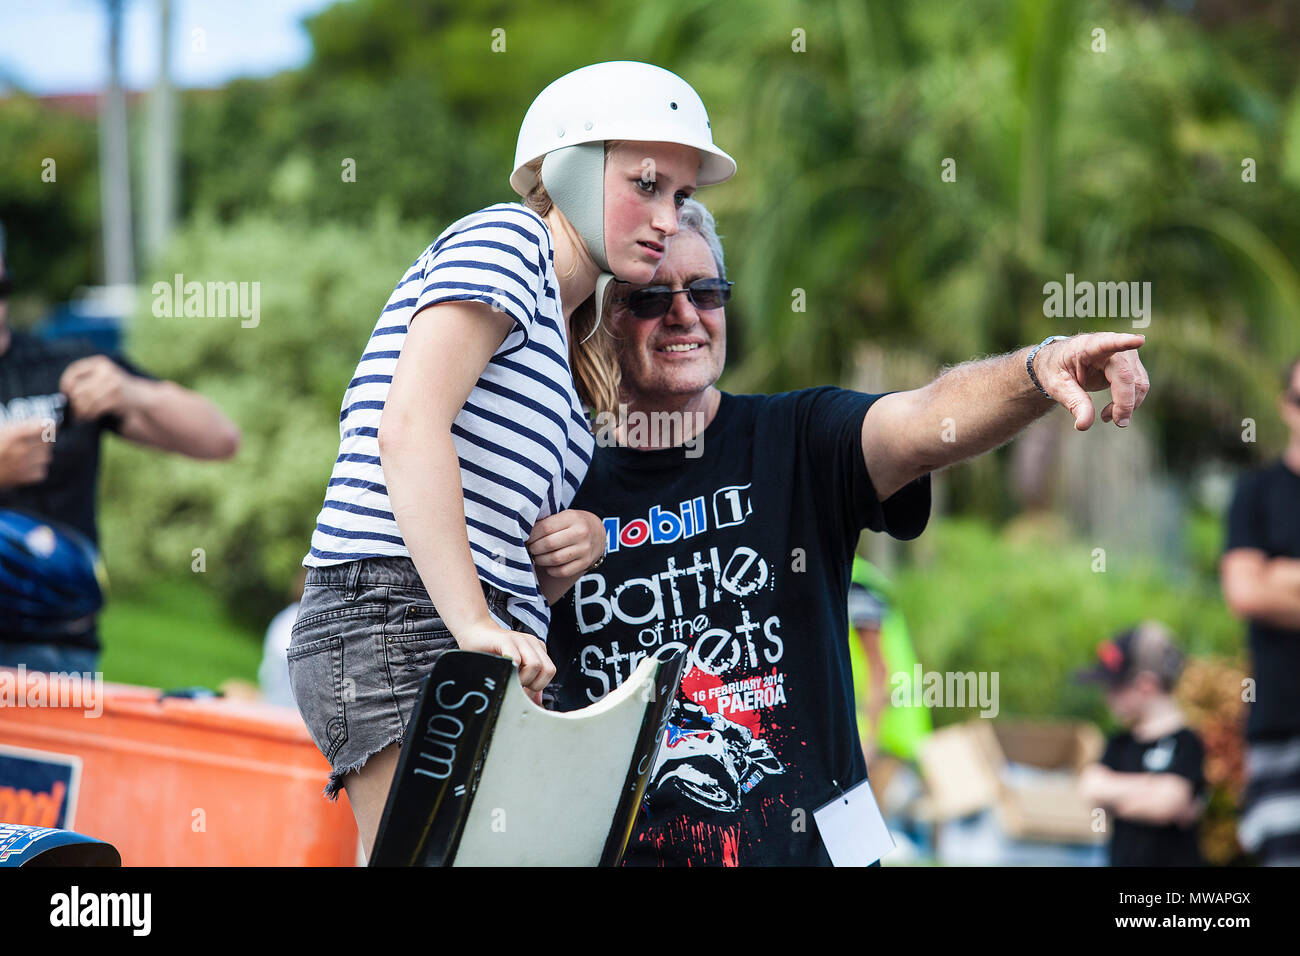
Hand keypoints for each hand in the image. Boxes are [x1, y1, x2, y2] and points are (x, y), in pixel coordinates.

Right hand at [0, 419, 53, 486]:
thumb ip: (22, 426)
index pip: (44, 426)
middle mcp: (22, 449)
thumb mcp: (4, 431)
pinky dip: (36, 468)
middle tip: (33, 441)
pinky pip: (41, 471)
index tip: (51, 425)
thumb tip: (44, 424)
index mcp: (15, 434)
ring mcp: (24, 465)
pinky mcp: (24, 478)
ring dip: (40, 454)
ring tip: (27, 454)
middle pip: (48, 442)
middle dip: (43, 440)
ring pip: (46, 457)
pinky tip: (25, 465)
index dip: (50, 425)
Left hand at [59, 355, 143, 422]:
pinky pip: (95, 408)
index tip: (65, 394)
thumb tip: (64, 394)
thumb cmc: (117, 389)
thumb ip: (87, 380)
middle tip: (73, 410)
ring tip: (80, 415)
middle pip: (79, 388)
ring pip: (85, 400)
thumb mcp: (103, 377)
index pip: (74, 370)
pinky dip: (89, 414)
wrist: (142, 396)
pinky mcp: (117, 397)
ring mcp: (113, 383)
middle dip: (73, 402)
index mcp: (100, 362)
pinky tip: (89, 417)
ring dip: (80, 411)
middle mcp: (106, 370)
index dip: (65, 383)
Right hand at [455, 618, 555, 705]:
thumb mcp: (514, 667)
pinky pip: (516, 659)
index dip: (538, 686)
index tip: (522, 691)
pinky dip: (511, 671)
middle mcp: (532, 643)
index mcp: (537, 649)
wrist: (474, 632)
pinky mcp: (506, 640)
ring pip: (535, 665)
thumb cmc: (492, 653)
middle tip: (517, 686)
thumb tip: (537, 703)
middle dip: (534, 685)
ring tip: (509, 679)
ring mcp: (520, 640)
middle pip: (548, 669)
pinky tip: (502, 672)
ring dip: (523, 679)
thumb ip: (528, 682)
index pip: (550, 672)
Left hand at [527, 509, 605, 577]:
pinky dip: (551, 570)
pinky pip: (563, 571)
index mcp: (572, 518)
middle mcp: (581, 533)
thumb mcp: (564, 516)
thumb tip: (523, 534)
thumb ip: (547, 523)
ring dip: (541, 560)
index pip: (545, 528)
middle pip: (549, 544)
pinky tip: (548, 565)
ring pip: (555, 559)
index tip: (526, 538)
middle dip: (534, 548)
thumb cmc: (573, 523)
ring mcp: (585, 549)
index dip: (532, 535)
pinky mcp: (586, 562)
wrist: (598, 532)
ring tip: (537, 557)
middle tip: (530, 548)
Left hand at [1033, 333, 1148, 430]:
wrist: (1060, 361)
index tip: (1138, 340)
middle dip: (1125, 403)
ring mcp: (1124, 353)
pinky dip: (1129, 402)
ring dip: (1127, 405)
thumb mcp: (1057, 386)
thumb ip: (1073, 403)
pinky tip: (1113, 410)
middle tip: (1117, 423)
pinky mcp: (1131, 363)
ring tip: (1106, 416)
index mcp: (1088, 346)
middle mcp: (1111, 345)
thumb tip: (1085, 425)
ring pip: (1138, 383)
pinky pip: (1139, 385)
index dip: (1125, 342)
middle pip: (1127, 377)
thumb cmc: (1056, 369)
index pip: (1108, 343)